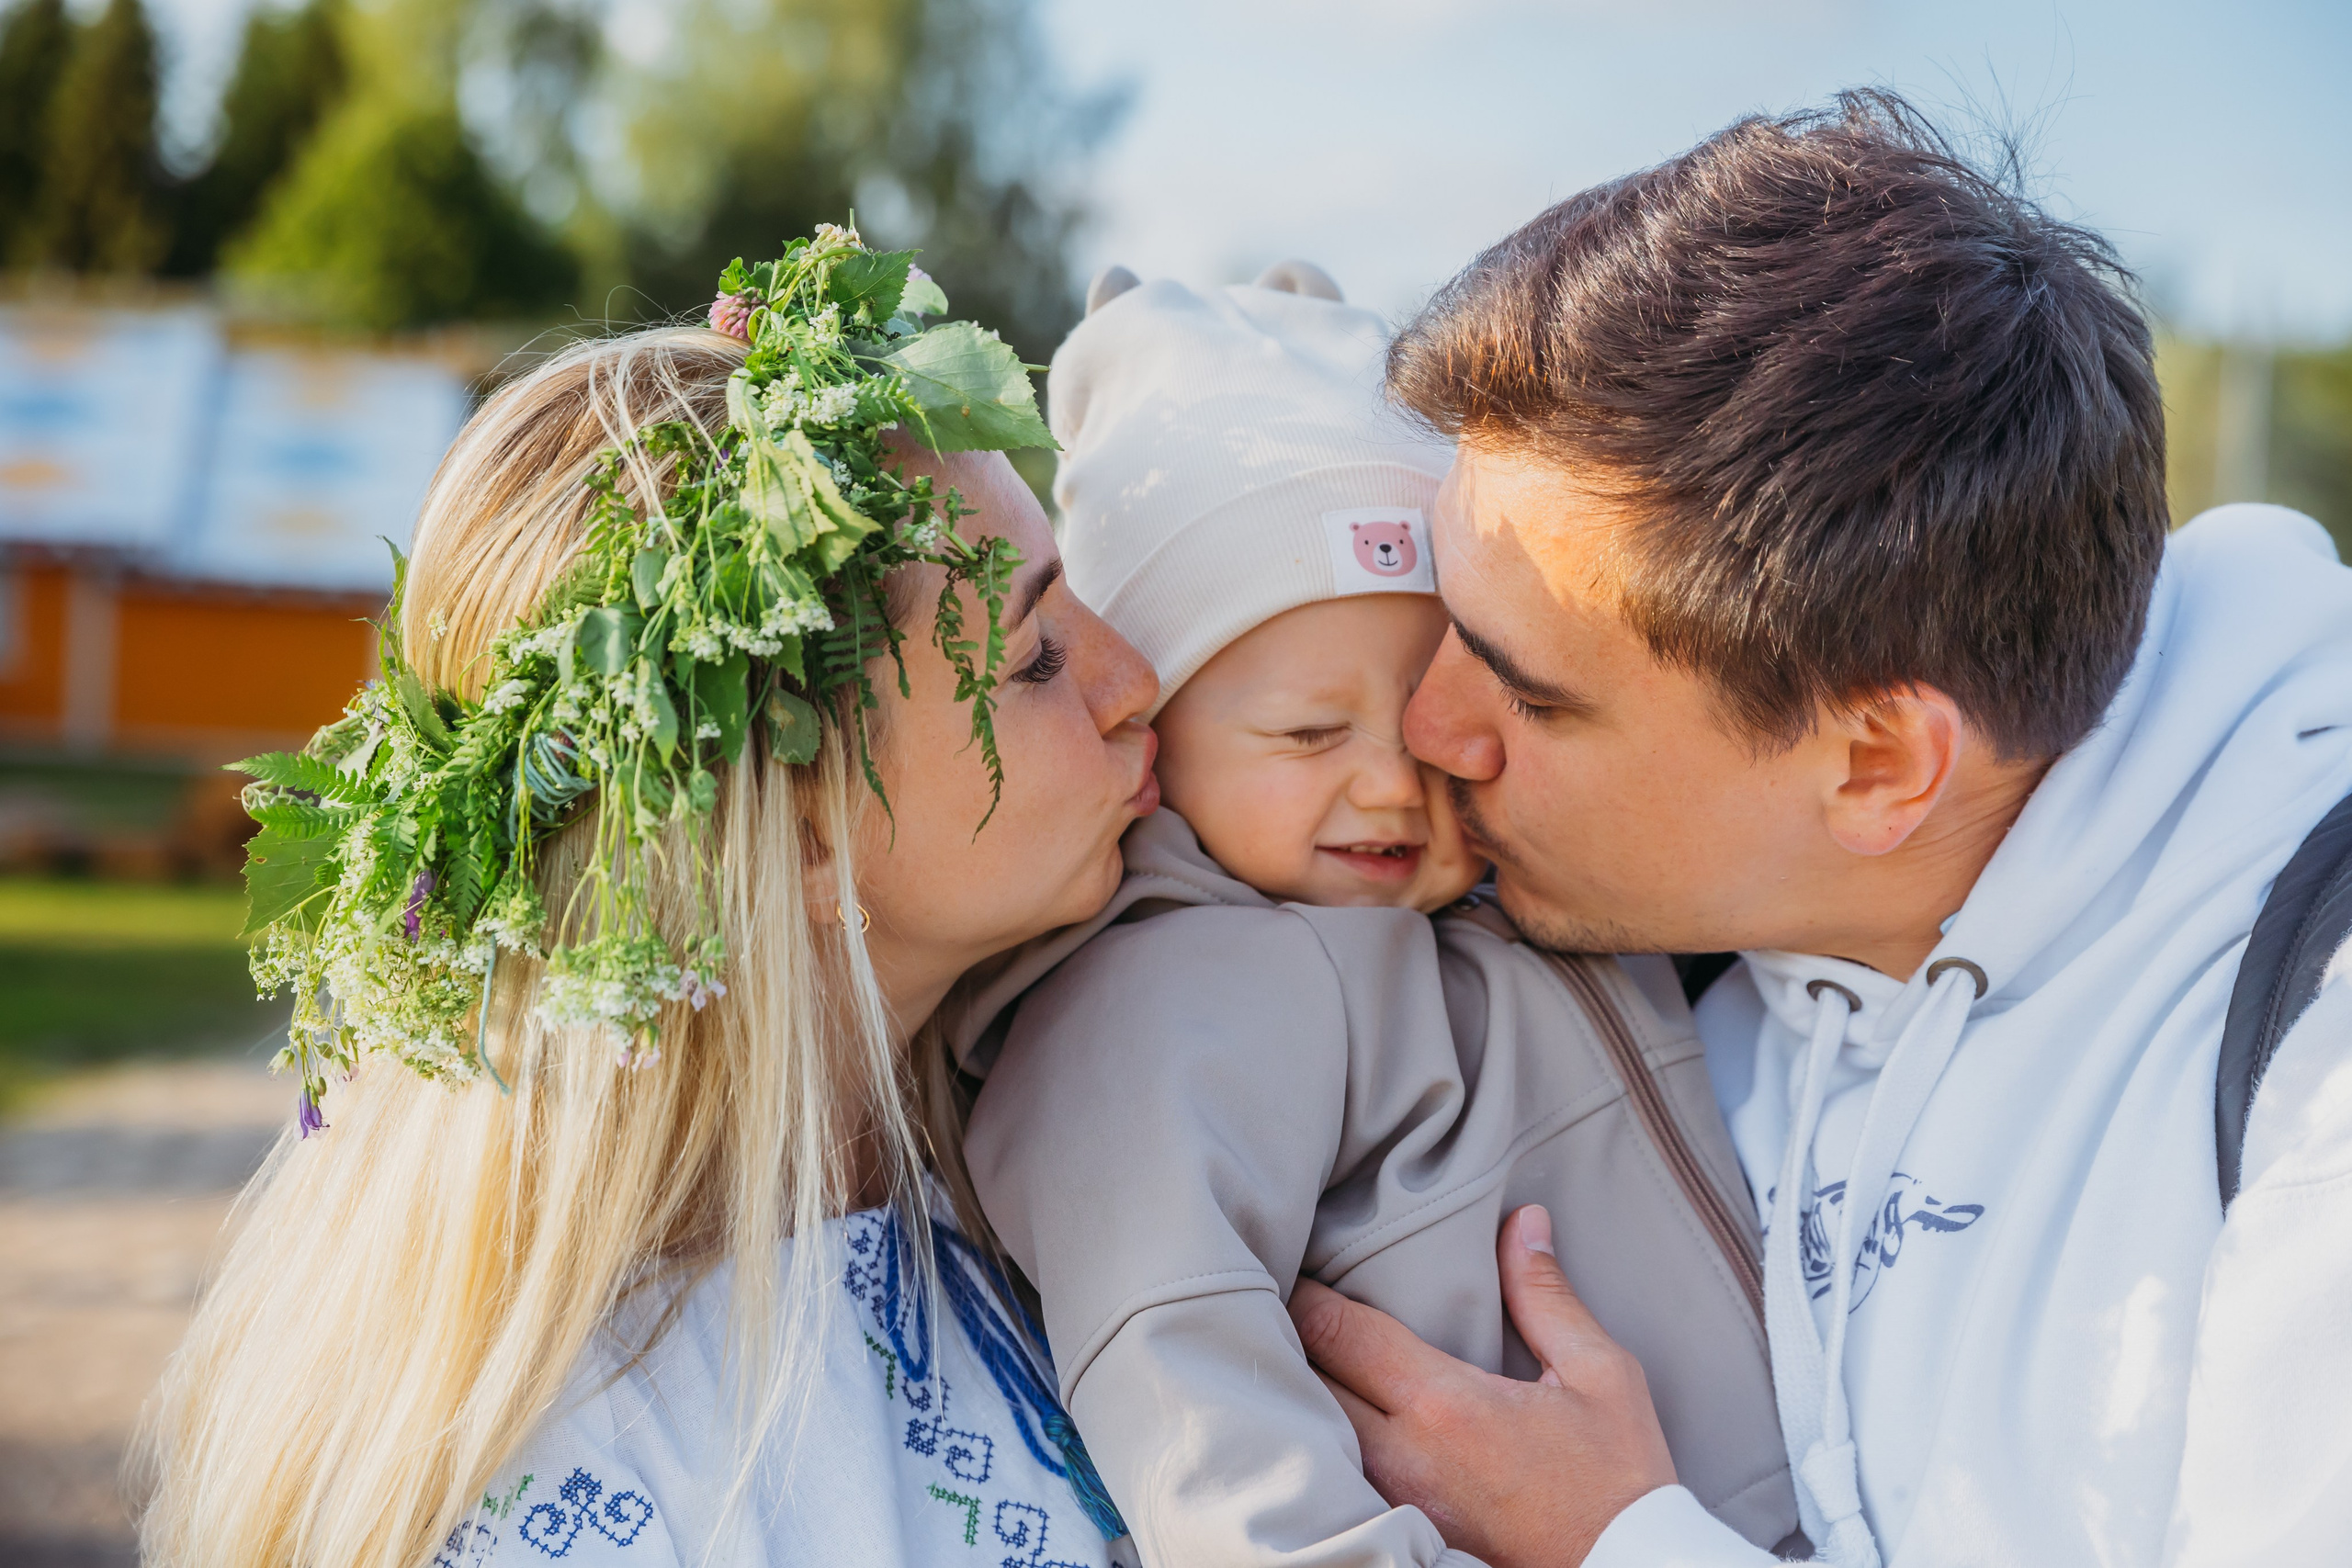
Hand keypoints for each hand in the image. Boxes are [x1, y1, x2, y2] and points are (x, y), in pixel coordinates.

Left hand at [1289, 1205, 1677, 1567]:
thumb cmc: (1619, 1479)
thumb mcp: (1599, 1374)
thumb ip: (1546, 1295)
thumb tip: (1522, 1221)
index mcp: (1445, 1404)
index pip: (1337, 1332)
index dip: (1308, 1293)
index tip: (1300, 1264)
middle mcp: (1403, 1455)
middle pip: (1306, 1382)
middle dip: (1294, 1338)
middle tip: (1292, 1302)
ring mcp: (1396, 1500)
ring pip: (1313, 1433)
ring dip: (1307, 1390)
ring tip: (1312, 1354)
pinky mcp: (1403, 1529)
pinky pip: (1340, 1474)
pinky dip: (1327, 1440)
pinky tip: (1344, 1417)